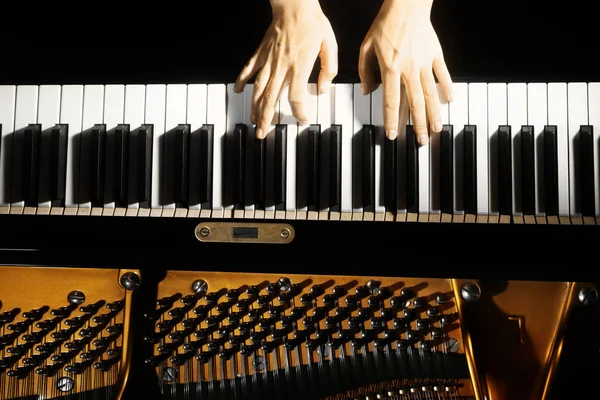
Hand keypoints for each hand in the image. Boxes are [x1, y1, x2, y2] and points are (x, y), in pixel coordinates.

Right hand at [234, 0, 337, 138]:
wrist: (294, 3)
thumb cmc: (313, 23)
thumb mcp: (330, 46)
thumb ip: (329, 70)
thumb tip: (323, 88)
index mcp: (299, 66)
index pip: (296, 97)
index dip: (299, 112)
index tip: (302, 120)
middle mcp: (281, 66)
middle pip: (270, 99)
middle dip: (265, 119)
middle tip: (262, 134)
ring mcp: (269, 60)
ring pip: (258, 88)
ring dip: (254, 106)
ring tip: (253, 120)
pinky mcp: (262, 52)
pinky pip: (249, 68)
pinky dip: (242, 80)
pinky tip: (238, 90)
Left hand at [359, 0, 452, 144]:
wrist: (406, 4)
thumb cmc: (385, 24)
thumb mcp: (366, 47)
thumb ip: (365, 71)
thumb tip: (367, 91)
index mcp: (390, 68)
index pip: (390, 101)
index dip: (391, 120)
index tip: (392, 135)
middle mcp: (409, 69)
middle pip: (414, 103)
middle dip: (418, 125)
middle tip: (421, 142)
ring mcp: (425, 62)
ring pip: (430, 93)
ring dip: (434, 113)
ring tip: (437, 129)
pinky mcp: (435, 54)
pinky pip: (443, 74)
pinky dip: (447, 87)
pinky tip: (450, 101)